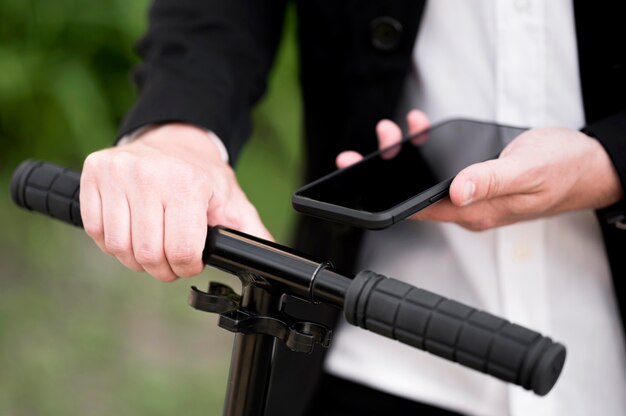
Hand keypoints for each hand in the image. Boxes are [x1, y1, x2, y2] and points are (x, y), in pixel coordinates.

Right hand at [80, 123, 271, 281]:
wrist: (175, 140)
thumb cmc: (202, 176)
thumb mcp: (233, 202)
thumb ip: (251, 234)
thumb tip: (272, 259)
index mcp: (187, 183)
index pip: (180, 251)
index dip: (187, 266)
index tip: (190, 261)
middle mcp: (148, 174)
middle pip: (147, 254)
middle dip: (163, 268)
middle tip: (171, 258)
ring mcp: (117, 172)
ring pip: (119, 247)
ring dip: (136, 259)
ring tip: (152, 245)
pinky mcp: (94, 173)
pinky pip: (96, 231)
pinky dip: (113, 243)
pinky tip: (131, 233)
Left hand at [337, 111, 623, 230]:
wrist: (590, 164)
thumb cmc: (564, 169)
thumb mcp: (528, 170)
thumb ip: (492, 180)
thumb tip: (457, 190)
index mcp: (476, 211)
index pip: (420, 209)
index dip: (386, 196)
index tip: (359, 179)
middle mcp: (470, 206)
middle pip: (416, 195)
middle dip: (386, 173)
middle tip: (361, 153)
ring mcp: (473, 194)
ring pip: (427, 179)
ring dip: (405, 156)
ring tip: (392, 132)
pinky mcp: (478, 179)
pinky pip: (444, 169)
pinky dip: (428, 148)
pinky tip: (421, 131)